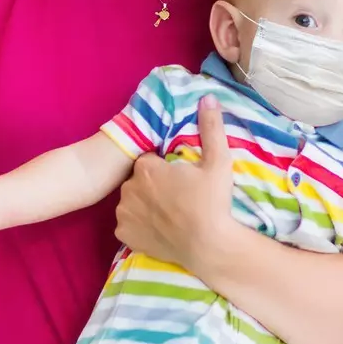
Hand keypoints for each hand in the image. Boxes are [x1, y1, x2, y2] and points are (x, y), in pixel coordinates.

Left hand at [114, 96, 237, 270]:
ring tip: (169, 213)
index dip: (164, 168)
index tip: (180, 177)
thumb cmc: (213, 202)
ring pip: (132, 201)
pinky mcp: (125, 234)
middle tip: (178, 196)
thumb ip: (211, 128)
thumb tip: (207, 97)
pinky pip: (128, 223)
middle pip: (139, 180)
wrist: (209, 246)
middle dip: (153, 184)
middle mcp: (129, 188)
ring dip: (144, 204)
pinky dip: (139, 225)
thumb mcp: (218, 161)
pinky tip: (158, 228)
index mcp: (146, 167)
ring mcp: (124, 213)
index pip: (149, 160)